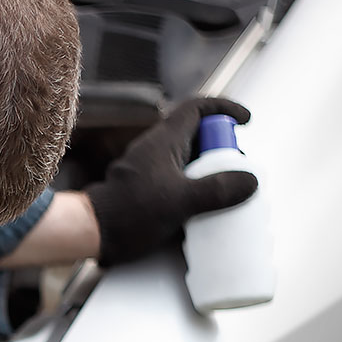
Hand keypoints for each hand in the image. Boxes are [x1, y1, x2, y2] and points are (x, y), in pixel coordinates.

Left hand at [86, 97, 258, 265]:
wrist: (92, 234)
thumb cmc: (129, 214)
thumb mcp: (180, 202)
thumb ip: (217, 190)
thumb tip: (249, 181)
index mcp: (163, 141)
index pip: (197, 108)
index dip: (224, 108)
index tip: (245, 122)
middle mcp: (156, 150)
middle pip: (198, 136)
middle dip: (222, 148)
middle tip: (237, 170)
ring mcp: (150, 170)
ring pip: (189, 160)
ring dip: (210, 171)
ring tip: (226, 193)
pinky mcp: (148, 190)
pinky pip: (179, 179)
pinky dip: (196, 187)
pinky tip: (205, 209)